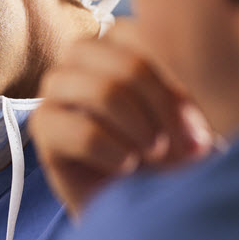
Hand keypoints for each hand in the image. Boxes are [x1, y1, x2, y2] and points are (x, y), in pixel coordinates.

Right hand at [29, 21, 212, 218]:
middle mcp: (79, 61)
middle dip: (160, 105)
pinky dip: (114, 151)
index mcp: (114, 45)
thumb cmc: (162, 152)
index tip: (195, 130)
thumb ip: (184, 98)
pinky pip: (82, 132)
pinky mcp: (43, 128)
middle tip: (184, 144)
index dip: (175, 88)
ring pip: (100, 92)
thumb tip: (185, 106)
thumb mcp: (184, 120)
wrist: (132, 199)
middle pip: (123, 62)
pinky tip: (125, 166)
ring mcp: (56, 91)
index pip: (143, 40)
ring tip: (153, 152)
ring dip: (137, 127)